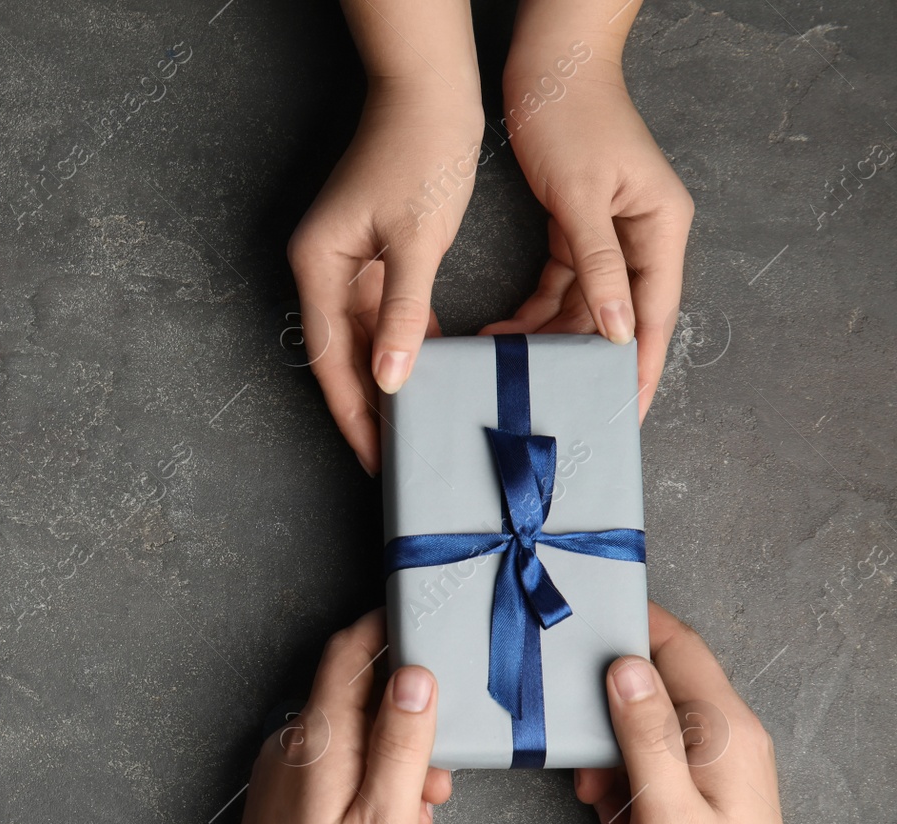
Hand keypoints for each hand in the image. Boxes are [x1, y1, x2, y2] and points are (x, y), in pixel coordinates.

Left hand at [182, 609, 452, 823]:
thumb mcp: (385, 821)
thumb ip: (401, 742)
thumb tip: (414, 675)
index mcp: (316, 739)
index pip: (347, 652)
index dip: (384, 626)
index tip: (421, 615)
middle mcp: (291, 745)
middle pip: (354, 696)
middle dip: (405, 717)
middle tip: (439, 764)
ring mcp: (281, 773)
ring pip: (349, 738)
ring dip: (392, 758)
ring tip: (420, 810)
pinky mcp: (281, 801)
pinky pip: (334, 769)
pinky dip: (369, 782)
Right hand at [288, 86, 483, 474]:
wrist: (431, 93)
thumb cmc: (421, 154)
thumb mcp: (415, 241)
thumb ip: (402, 315)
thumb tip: (390, 382)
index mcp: (318, 267)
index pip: (331, 360)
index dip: (353, 415)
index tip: (375, 459)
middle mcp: (322, 269)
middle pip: (342, 356)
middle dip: (368, 407)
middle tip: (397, 456)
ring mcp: (346, 262)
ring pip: (363, 339)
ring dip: (387, 379)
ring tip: (414, 425)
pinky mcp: (371, 254)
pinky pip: (383, 315)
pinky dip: (403, 344)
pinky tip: (430, 371)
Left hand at [481, 49, 692, 422]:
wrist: (547, 66)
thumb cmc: (572, 118)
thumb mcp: (581, 199)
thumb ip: (599, 267)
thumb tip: (616, 330)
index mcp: (661, 228)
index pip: (655, 315)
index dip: (639, 367)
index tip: (623, 414)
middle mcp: (642, 236)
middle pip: (619, 317)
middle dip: (589, 364)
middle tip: (561, 410)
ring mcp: (609, 235)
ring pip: (584, 307)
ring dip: (551, 340)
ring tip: (515, 374)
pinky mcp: (576, 230)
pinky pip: (560, 285)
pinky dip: (534, 312)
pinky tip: (503, 335)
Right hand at [577, 602, 836, 823]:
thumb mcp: (665, 809)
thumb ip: (644, 734)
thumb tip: (624, 668)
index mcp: (727, 731)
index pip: (680, 647)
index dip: (634, 622)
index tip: (584, 615)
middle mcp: (729, 737)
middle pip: (657, 684)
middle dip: (607, 709)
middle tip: (577, 748)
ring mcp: (718, 763)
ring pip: (647, 725)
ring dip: (611, 752)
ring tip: (598, 798)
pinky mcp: (704, 788)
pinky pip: (653, 759)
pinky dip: (624, 778)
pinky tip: (615, 815)